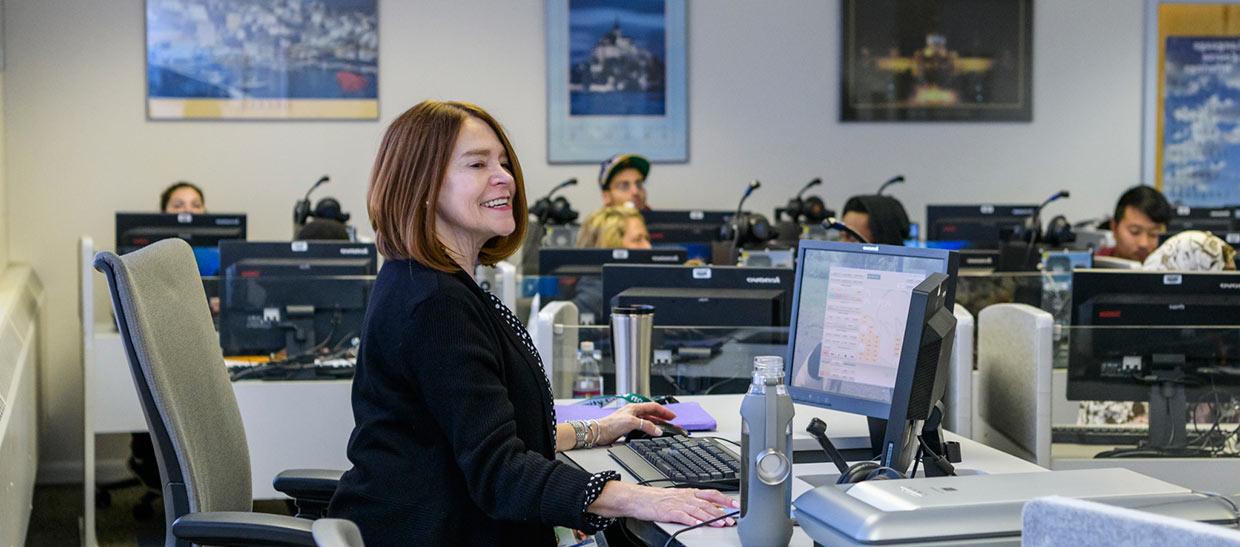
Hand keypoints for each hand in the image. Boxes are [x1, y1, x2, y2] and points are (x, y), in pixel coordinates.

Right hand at [589, 481, 737, 526]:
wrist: (640, 498)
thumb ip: (694, 501)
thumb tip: (709, 507)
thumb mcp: (679, 496)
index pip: (712, 494)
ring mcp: (678, 504)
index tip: (736, 505)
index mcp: (690, 492)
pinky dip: (692, 521)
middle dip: (722, 511)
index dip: (725, 500)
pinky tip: (699, 525)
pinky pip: (683, 517)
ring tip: (721, 523)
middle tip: (732, 518)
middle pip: (708, 503)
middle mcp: (686, 497)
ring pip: (699, 510)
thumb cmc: (658, 499)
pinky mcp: (670, 512)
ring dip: (711, 518)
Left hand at [596, 402, 675, 444]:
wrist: (599, 432)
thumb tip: (658, 430)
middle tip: (671, 421)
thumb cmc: (611, 424)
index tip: (672, 416)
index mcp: (634, 407)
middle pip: (651, 413)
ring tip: (664, 427)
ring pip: (647, 420)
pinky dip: (649, 429)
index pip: (653, 407)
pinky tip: (651, 433)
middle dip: (662, 416)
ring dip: (656, 423)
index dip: (664, 411)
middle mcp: (633, 412)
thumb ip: (646, 425)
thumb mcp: (631, 422)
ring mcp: (631, 420)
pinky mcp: (628, 428)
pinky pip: (642, 427)